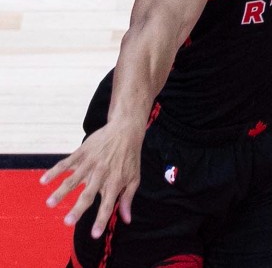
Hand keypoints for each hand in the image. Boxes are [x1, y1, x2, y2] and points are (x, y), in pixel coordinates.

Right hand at [40, 120, 143, 237]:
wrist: (125, 130)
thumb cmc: (130, 157)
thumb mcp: (134, 178)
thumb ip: (127, 199)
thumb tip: (126, 220)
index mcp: (115, 182)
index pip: (108, 205)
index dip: (102, 220)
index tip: (94, 234)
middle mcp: (102, 174)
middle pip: (88, 194)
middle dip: (78, 209)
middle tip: (67, 222)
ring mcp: (91, 163)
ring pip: (73, 180)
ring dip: (61, 192)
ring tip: (49, 204)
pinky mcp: (82, 153)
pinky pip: (66, 163)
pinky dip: (54, 171)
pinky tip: (43, 181)